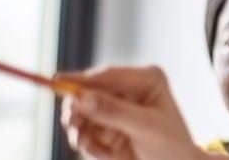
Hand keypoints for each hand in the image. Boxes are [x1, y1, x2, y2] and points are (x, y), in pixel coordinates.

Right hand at [57, 65, 210, 159]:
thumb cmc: (171, 146)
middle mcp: (128, 89)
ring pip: (82, 113)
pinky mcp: (107, 126)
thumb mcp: (145, 128)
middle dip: (78, 110)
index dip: (80, 79)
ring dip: (81, 132)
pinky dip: (89, 145)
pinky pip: (84, 132)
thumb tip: (82, 97)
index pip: (107, 75)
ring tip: (92, 146)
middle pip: (89, 91)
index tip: (56, 81)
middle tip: (73, 125)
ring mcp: (116, 108)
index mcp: (146, 79)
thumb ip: (114, 112)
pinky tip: (105, 154)